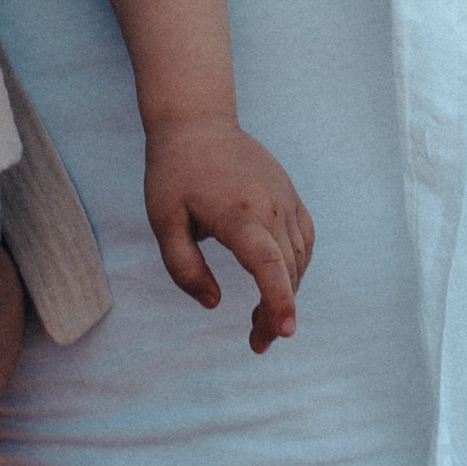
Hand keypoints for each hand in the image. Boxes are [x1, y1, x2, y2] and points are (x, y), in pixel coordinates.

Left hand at [143, 121, 314, 354]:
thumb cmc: (174, 173)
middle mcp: (269, 206)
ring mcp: (284, 198)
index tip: (285, 331)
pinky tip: (278, 282)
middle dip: (277, 313)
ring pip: (298, 260)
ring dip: (286, 293)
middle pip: (286, 272)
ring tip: (259, 319)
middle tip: (256, 343)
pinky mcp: (289, 194)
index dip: (279, 300)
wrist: (198, 122)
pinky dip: (296, 268)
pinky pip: (304, 240)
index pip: (267, 263)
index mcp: (237, 213)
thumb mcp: (163, 222)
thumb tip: (214, 303)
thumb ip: (184, 268)